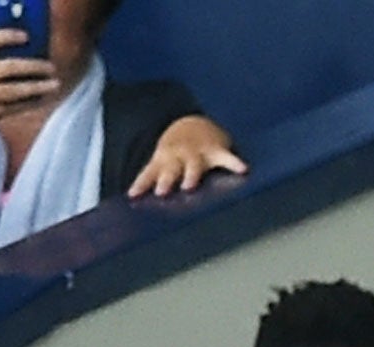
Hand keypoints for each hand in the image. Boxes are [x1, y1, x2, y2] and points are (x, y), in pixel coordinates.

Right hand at [0, 30, 58, 196]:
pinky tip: (42, 99)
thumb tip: (9, 54)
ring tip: (54, 84)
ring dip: (37, 87)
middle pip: (8, 67)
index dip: (7, 37)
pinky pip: (14, 108)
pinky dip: (30, 103)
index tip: (25, 37)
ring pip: (14, 90)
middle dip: (33, 66)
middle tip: (50, 66)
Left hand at [127, 114, 246, 197]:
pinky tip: (243, 170)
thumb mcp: (159, 162)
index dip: (141, 183)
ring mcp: (197, 153)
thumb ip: (148, 179)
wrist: (192, 122)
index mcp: (163, 161)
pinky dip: (235, 163)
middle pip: (171, 169)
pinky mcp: (216, 151)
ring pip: (194, 165)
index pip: (149, 173)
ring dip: (191, 174)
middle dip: (166, 179)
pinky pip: (226, 158)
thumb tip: (130, 197)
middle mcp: (179, 157)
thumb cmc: (174, 151)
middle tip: (161, 191)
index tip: (133, 195)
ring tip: (190, 186)